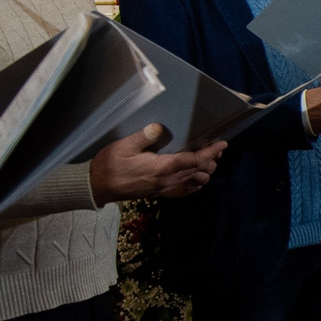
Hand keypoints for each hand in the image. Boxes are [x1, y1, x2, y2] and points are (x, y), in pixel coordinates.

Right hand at [90, 125, 225, 202]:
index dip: (210, 153)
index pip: (193, 161)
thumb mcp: (123, 147)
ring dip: (204, 171)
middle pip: (199, 172)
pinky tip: (195, 176)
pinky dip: (195, 182)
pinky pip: (184, 190)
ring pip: (194, 182)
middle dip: (211, 160)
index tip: (222, 144)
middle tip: (216, 148)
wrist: (98, 187)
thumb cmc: (109, 165)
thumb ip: (143, 137)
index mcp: (161, 168)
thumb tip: (159, 127)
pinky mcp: (160, 192)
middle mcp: (167, 181)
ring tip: (208, 159)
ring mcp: (164, 188)